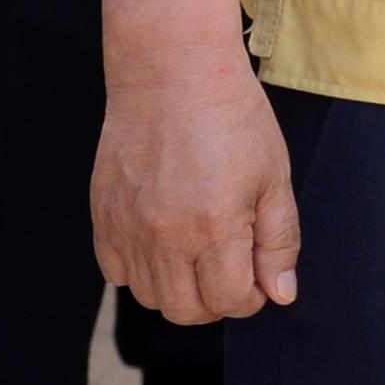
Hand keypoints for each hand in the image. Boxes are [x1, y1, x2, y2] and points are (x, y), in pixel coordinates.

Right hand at [94, 45, 298, 320]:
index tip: (258, 275)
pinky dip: (141, 271)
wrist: (172, 73)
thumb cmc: (233, 119)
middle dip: (217, 301)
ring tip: (200, 253)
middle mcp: (165, 237)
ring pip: (150, 297)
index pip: (230, 302)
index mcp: (215, 228)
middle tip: (231, 269)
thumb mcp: (274, 177)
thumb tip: (281, 294)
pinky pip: (116, 272)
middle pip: (186, 311)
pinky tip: (164, 241)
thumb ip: (279, 242)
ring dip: (179, 290)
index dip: (252, 296)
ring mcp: (128, 230)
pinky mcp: (103, 217)